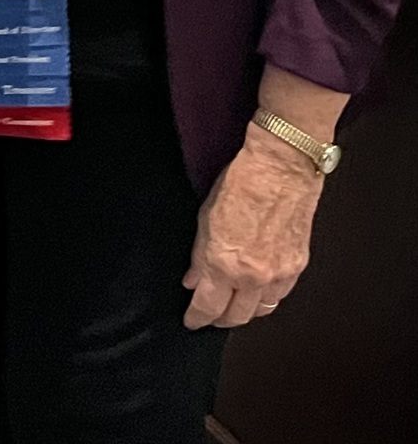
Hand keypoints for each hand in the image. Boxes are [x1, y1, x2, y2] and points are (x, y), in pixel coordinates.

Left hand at [182, 125, 323, 328]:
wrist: (282, 167)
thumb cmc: (242, 183)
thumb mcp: (205, 218)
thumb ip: (199, 256)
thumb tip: (193, 280)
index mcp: (226, 263)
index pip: (208, 306)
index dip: (197, 318)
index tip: (191, 321)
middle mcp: (255, 275)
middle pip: (237, 316)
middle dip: (220, 320)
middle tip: (210, 317)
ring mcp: (280, 273)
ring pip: (262, 310)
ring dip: (246, 312)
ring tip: (233, 307)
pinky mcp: (298, 265)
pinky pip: (281, 294)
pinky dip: (267, 298)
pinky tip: (258, 292)